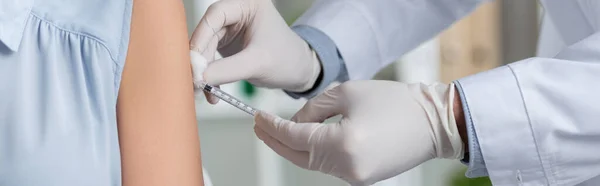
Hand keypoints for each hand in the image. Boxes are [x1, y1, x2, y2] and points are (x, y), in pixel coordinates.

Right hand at [190, 0, 320, 103]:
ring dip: (203, 71)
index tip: (195, 61)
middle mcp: (236, 13)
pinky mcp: (226, 45)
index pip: (215, 15)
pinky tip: (211, 91)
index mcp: (247, 4)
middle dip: (201, 60)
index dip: (201, 37)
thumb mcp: (258, 63)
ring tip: (205, 91)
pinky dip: (209, 75)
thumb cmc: (287, 59)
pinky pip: (209, 59)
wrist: (297, 71)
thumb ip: (228, 70)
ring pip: (205, 48)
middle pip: (207, 32)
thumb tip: (198, 77)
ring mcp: (229, 29)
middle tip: (196, 81)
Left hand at [253, 80, 464, 184]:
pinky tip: (306, 140)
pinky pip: (330, 166)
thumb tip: (294, 121)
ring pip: (313, 163)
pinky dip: (315, 153)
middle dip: (275, 141)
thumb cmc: (394, 102)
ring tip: (278, 131)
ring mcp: (355, 177)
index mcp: (342, 143)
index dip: (272, 126)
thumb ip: (313, 109)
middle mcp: (346, 166)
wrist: (434, 122)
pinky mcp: (363, 179)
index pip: (294, 136)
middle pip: (298, 157)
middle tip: (260, 127)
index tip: (258, 117)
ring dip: (295, 147)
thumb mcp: (347, 93)